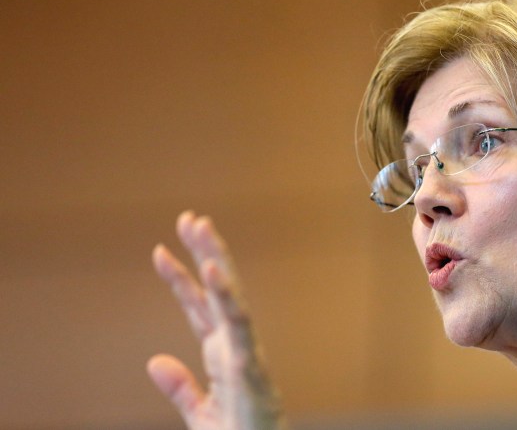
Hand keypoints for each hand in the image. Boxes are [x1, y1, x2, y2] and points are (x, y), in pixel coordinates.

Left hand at [147, 211, 284, 429]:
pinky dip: (228, 296)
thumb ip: (180, 388)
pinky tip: (212, 270)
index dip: (180, 280)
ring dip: (215, 259)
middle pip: (218, 291)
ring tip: (201, 227)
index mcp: (223, 356)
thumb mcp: (201, 416)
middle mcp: (235, 347)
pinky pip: (239, 326)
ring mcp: (245, 353)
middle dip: (205, 253)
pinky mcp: (250, 367)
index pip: (199, 309)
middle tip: (191, 218)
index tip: (161, 251)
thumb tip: (154, 361)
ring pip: (231, 297)